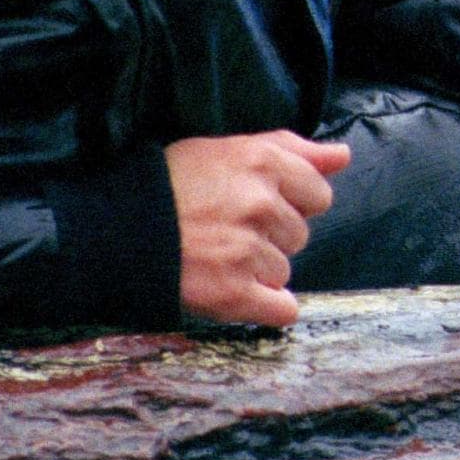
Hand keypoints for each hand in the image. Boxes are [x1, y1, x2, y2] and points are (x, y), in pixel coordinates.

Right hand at [164, 130, 350, 327]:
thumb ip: (294, 151)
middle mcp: (260, 204)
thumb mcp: (231, 150)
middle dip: (271, 236)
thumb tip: (343, 157)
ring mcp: (248, 250)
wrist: (116, 231)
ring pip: (284, 271)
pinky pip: (281, 309)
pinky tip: (238, 292)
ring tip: (216, 255)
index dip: (291, 202)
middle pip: (300, 235)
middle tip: (227, 230)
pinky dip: (267, 307)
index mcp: (263, 163)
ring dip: (258, 270)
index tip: (257, 205)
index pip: (318, 194)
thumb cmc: (174, 185)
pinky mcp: (232, 293)